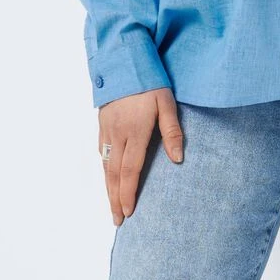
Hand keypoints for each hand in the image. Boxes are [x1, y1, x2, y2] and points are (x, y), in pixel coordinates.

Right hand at [98, 87, 184, 225]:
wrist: (123, 59)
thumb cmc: (149, 80)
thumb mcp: (167, 103)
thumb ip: (172, 131)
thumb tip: (178, 159)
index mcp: (135, 131)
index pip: (131, 170)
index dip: (129, 193)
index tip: (129, 212)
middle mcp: (117, 134)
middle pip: (114, 173)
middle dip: (115, 198)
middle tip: (117, 220)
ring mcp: (107, 129)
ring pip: (105, 164)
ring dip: (108, 187)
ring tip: (111, 205)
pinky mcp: (102, 122)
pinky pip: (101, 151)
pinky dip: (103, 169)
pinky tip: (107, 175)